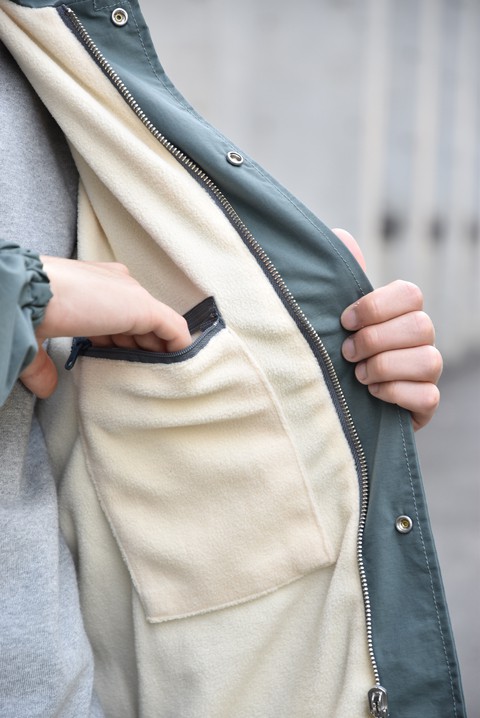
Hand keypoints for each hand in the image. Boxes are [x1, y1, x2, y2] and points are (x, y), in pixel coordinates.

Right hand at [20, 258, 190, 398]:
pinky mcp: (144, 307)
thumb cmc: (28, 308)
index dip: (117, 341)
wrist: (31, 291)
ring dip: (158, 351)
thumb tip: (46, 387)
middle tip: (137, 374)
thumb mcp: (41, 333)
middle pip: (139, 321)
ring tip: (159, 376)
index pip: (117, 313)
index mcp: (94, 282)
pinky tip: (179, 367)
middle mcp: (117, 282)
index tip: (111, 360)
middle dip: (139, 348)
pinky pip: (174, 330)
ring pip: (157, 326)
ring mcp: (132, 293)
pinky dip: (179, 348)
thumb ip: (46, 360)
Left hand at [333, 229, 441, 430]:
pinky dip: (396, 393)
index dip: (376, 306)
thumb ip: (339, 280)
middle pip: (420, 326)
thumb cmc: (335, 353)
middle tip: (347, 352)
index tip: (344, 320)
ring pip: (429, 360)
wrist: (333, 401)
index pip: (409, 294)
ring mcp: (427, 372)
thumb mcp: (330, 317)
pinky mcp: (426, 403)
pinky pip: (428, 396)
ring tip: (358, 375)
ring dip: (385, 367)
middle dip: (376, 340)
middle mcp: (420, 339)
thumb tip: (342, 237)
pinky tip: (372, 394)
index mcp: (400, 312)